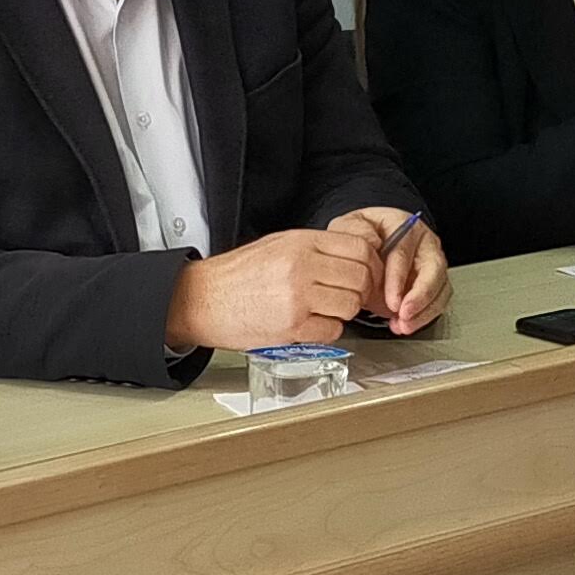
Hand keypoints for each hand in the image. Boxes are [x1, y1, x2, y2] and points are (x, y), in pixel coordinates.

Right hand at [168, 226, 374, 352]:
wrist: (203, 299)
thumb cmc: (237, 274)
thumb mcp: (277, 245)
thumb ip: (315, 248)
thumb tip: (352, 255)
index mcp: (300, 243)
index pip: (359, 248)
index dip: (371, 263)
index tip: (367, 272)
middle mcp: (302, 267)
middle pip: (360, 278)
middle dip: (360, 290)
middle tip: (347, 294)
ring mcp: (298, 298)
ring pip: (350, 306)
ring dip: (344, 311)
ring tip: (324, 309)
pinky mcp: (292, 327)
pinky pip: (332, 331)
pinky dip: (327, 330)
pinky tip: (310, 323)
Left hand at [333, 208, 449, 334]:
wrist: (367, 245)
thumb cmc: (361, 235)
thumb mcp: (350, 227)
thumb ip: (355, 232)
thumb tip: (371, 244)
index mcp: (405, 226)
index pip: (404, 253)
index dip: (398, 280)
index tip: (392, 302)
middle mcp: (425, 244)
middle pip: (433, 270)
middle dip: (420, 297)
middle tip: (404, 315)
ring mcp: (432, 264)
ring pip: (440, 288)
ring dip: (424, 312)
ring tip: (403, 326)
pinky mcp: (433, 284)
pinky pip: (437, 302)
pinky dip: (423, 317)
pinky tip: (405, 325)